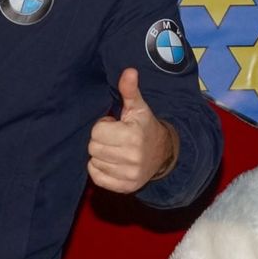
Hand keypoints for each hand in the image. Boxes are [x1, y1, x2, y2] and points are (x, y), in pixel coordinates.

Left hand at [88, 69, 175, 192]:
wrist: (164, 153)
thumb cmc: (145, 127)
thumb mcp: (139, 107)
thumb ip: (130, 90)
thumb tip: (129, 71)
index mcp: (133, 135)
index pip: (97, 132)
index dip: (103, 127)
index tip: (115, 126)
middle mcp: (132, 157)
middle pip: (93, 147)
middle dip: (101, 141)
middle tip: (115, 138)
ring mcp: (129, 174)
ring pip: (94, 162)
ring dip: (101, 155)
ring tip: (115, 150)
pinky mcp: (125, 187)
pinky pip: (97, 177)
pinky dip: (100, 169)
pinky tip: (112, 162)